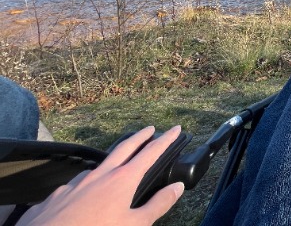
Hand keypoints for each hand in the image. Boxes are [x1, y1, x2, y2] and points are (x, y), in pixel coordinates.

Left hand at [17, 125, 184, 225]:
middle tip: (151, 128)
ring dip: (114, 157)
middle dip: (140, 136)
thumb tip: (178, 187)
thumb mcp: (135, 225)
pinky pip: (80, 180)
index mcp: (122, 179)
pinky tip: (88, 189)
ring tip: (121, 159)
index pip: (150, 152)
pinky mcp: (60, 193)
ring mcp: (78, 181)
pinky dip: (91, 179)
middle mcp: (101, 174)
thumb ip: (158, 205)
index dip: (166, 139)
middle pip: (125, 146)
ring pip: (100, 163)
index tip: (176, 129)